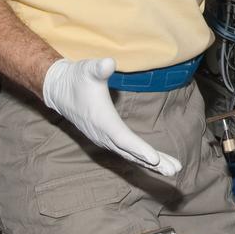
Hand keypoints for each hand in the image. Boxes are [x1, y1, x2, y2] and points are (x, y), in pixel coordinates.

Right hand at [42, 58, 180, 175]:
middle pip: (131, 152)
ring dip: (152, 163)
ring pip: (131, 154)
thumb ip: (98, 68)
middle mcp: (103, 134)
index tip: (155, 159)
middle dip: (153, 162)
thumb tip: (108, 63)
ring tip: (173, 169)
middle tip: (174, 170)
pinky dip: (142, 158)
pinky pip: (127, 152)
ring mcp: (105, 138)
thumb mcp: (88, 69)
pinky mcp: (107, 138)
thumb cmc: (77, 77)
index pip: (123, 138)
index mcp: (102, 120)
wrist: (60, 89)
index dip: (139, 149)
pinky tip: (157, 163)